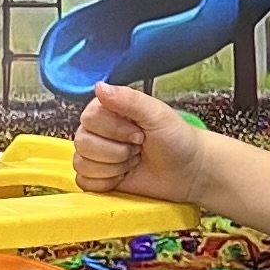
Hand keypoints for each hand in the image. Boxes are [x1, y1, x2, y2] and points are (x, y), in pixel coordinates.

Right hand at [74, 80, 209, 203]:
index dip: (114, 131)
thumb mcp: (157, 114)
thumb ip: (129, 99)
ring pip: (81, 164)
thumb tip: (99, 87)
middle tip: (138, 149)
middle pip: (82, 142)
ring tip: (133, 161)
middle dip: (116, 151)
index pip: (89, 119)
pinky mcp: (97, 177)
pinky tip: (123, 176)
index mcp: (107, 109)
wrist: (188, 171)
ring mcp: (96, 155)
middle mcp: (97, 130)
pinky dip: (105, 183)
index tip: (139, 134)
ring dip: (113, 167)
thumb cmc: (176, 139)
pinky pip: (83, 182)